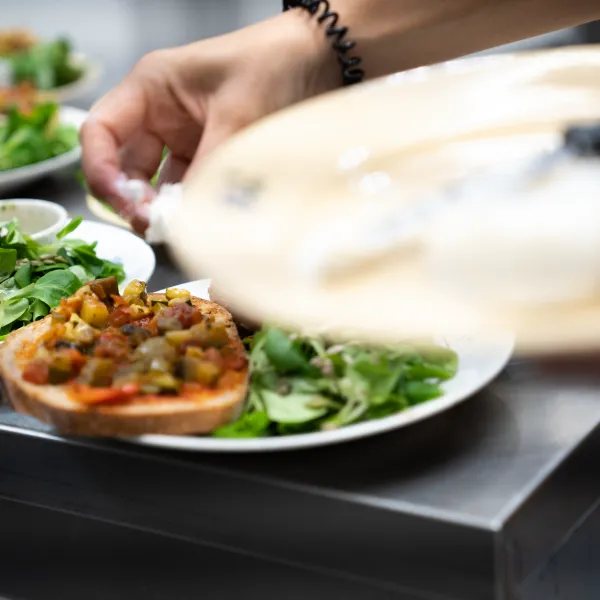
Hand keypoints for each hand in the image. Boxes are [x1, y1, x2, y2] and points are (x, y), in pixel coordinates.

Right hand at [81, 10, 338, 232]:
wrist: (320, 60)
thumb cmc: (274, 64)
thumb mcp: (237, 114)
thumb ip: (209, 166)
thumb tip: (188, 218)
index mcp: (151, 88)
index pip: (101, 132)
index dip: (101, 170)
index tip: (124, 204)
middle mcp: (160, 113)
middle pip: (126, 166)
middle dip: (134, 200)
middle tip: (156, 227)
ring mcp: (184, 135)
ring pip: (157, 182)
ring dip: (163, 208)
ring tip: (178, 230)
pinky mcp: (208, 152)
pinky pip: (188, 186)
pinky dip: (190, 205)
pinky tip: (199, 221)